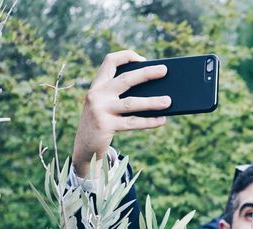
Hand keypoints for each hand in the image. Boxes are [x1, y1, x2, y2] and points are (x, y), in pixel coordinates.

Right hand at [72, 50, 171, 177]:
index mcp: (97, 85)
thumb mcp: (106, 105)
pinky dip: (149, 121)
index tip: (143, 59)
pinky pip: (132, 122)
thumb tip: (155, 93)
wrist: (84, 147)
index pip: (110, 61)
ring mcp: (100, 110)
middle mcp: (96, 94)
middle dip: (146, 73)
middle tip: (164, 70)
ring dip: (152, 102)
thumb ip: (122, 96)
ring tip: (169, 101)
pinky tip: (162, 120)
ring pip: (131, 102)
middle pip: (125, 79)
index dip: (126, 56)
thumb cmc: (102, 123)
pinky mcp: (105, 126)